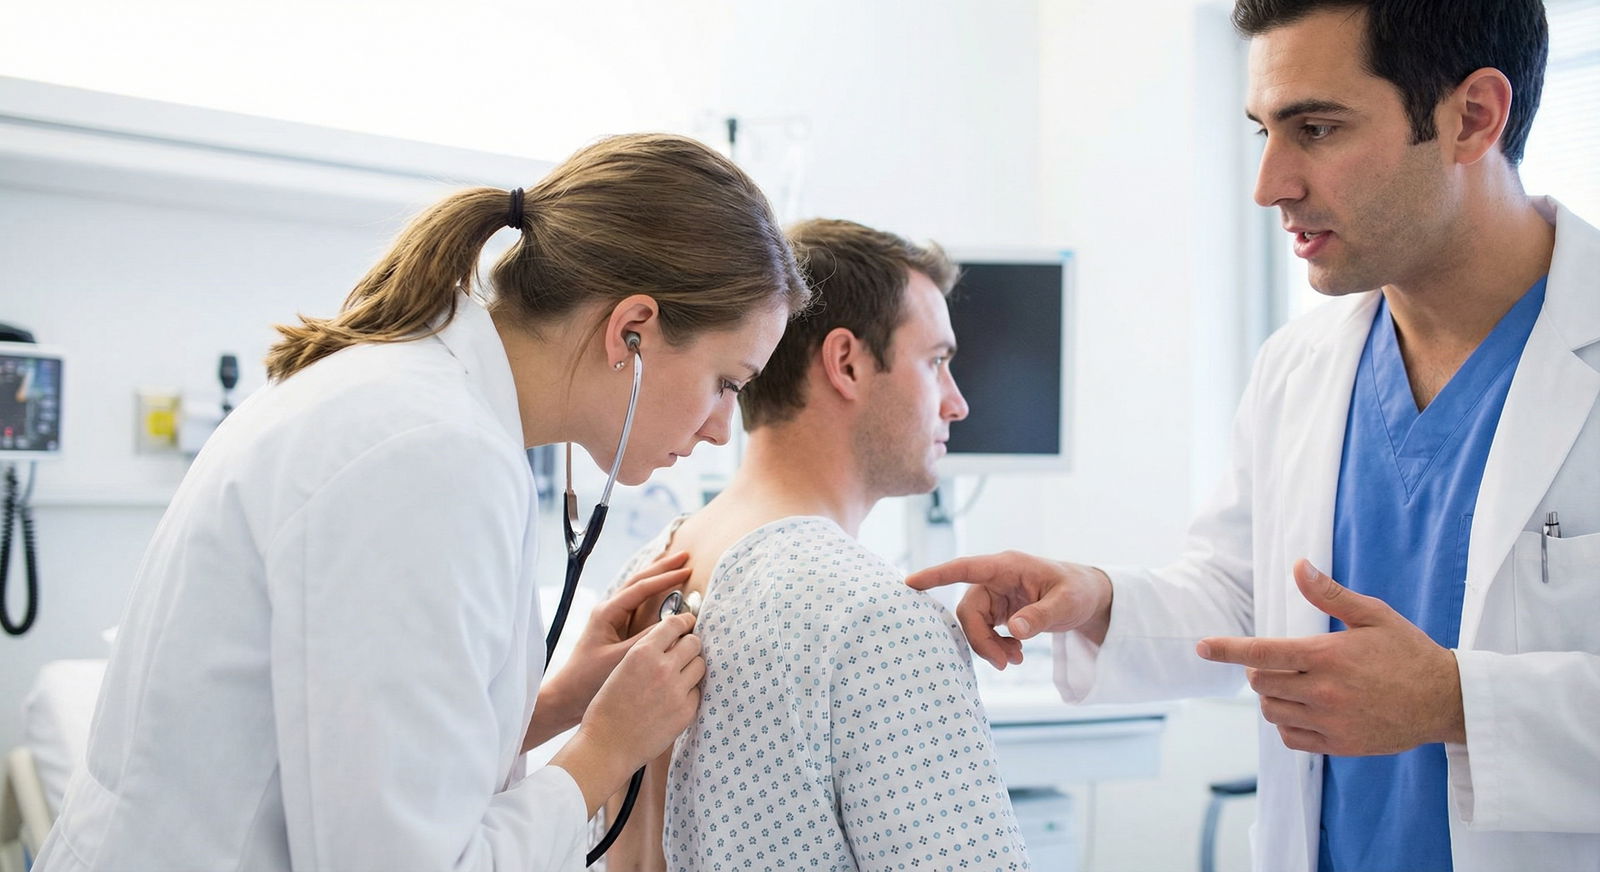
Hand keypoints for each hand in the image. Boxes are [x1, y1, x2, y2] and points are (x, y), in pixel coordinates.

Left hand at [526, 552, 690, 749]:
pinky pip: (639, 606)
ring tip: (678, 567)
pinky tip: (666, 595)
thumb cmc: (588, 680)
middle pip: (639, 581)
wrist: (566, 697)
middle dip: (663, 568)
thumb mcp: (620, 659)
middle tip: (686, 557)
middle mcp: (608, 611)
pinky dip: (654, 595)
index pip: (640, 588)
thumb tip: (673, 624)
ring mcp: (612, 620)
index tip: (686, 570)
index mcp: (607, 613)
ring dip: (658, 578)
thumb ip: (646, 640)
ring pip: (638, 591)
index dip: (665, 579)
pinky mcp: (616, 631)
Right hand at [581, 612, 704, 769]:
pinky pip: (697, 692)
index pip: (675, 624)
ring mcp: (677, 690)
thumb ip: (647, 653)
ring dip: (691, 667)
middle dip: (688, 646)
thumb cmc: (607, 707)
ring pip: (699, 666)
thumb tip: (672, 640)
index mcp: (642, 652)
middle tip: (682, 653)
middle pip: (693, 643)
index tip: (687, 624)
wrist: (606, 746)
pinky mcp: (686, 711)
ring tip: (678, 677)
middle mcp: (663, 667)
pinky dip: (688, 693)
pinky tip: (673, 700)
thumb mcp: (621, 668)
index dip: (683, 623)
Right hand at [906, 551, 1112, 669]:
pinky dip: (995, 646)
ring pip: (974, 623)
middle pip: (968, 610)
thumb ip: (1040, 617)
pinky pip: (984, 629)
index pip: (964, 568)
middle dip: (980, 640)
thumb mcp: (1066, 604)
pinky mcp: (998, 609)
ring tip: (1015, 660)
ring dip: (988, 646)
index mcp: (1007, 566)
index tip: (910, 582)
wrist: (1087, 598)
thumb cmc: (1078, 591)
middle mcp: (995, 578)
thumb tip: (1015, 630)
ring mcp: (995, 594)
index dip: (937, 575)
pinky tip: (1015, 654)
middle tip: (1004, 664)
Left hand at [1196, 559, 1465, 755]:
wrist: (1446, 701)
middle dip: (1257, 671)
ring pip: (1272, 712)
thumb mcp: (1373, 615)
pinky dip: (1287, 724)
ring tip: (1293, 685)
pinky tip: (1303, 709)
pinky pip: (1290, 738)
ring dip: (1271, 698)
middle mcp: (1324, 691)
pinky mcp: (1339, 745)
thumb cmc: (1408, 651)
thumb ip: (1330, 594)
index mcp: (1327, 656)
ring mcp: (1331, 721)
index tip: (1201, 646)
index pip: (1261, 652)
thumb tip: (1298, 566)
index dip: (1226, 649)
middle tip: (1277, 663)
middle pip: (1259, 684)